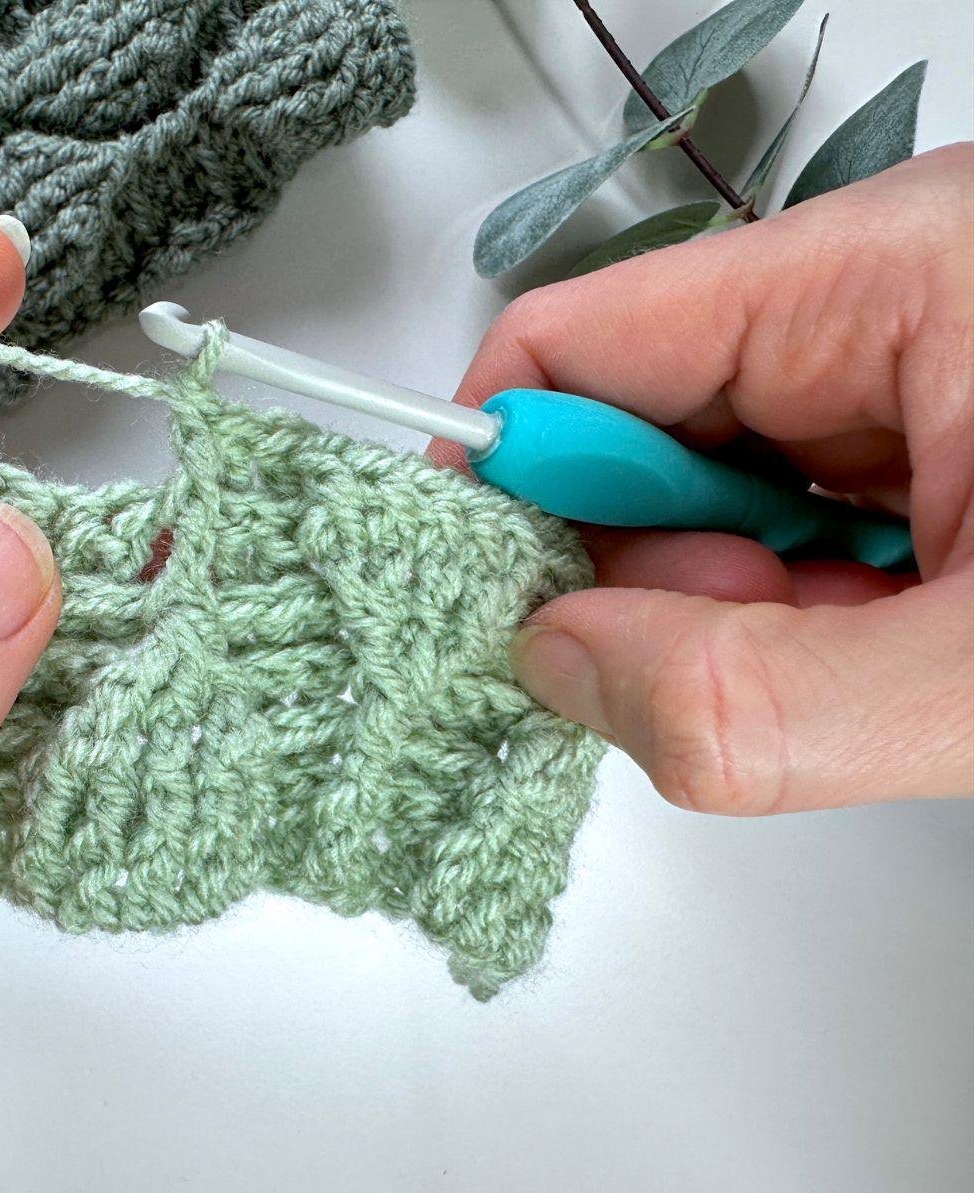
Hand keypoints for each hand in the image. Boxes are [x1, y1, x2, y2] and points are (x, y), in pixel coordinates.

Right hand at [434, 145, 972, 814]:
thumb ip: (760, 695)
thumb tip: (564, 667)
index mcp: (897, 273)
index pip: (581, 342)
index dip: (507, 471)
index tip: (489, 603)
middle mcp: (885, 299)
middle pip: (634, 422)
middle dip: (644, 569)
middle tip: (719, 669)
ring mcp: (905, 367)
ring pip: (706, 491)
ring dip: (731, 606)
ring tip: (857, 657)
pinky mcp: (928, 435)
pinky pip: (783, 524)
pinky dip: (792, 611)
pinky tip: (879, 642)